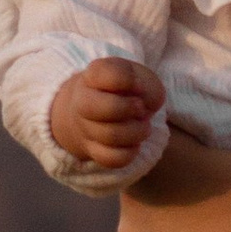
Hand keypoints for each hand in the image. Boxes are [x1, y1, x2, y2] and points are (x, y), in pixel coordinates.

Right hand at [48, 53, 164, 172]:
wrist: (100, 108)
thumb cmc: (125, 90)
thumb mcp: (141, 77)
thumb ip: (148, 86)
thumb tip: (146, 104)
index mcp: (93, 75)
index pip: (104, 73)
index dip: (128, 81)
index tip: (138, 86)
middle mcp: (81, 101)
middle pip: (94, 107)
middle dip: (126, 109)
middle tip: (140, 109)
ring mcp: (85, 128)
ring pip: (108, 136)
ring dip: (136, 132)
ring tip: (143, 126)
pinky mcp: (93, 151)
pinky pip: (111, 159)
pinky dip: (130, 153)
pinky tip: (134, 143)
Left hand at [118, 38, 230, 231]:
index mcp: (156, 160)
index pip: (157, 136)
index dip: (183, 141)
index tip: (208, 153)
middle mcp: (128, 199)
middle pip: (150, 177)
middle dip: (176, 180)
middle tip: (215, 190)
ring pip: (145, 220)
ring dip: (169, 220)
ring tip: (209, 230)